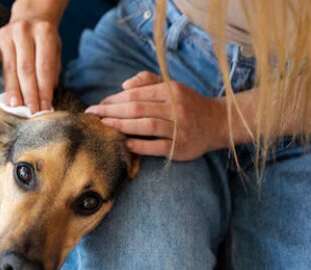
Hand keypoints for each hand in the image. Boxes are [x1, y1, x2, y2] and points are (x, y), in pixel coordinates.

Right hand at [0, 16, 61, 113]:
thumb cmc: (43, 41)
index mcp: (44, 32)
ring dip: (13, 90)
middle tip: (31, 111)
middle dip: (30, 93)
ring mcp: (7, 35)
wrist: (29, 18)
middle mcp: (24, 31)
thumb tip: (45, 99)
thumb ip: (52, 71)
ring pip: (10, 68)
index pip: (44, 67)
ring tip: (15, 106)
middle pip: (27, 69)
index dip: (44, 90)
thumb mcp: (54, 50)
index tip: (44, 108)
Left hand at [85, 71, 228, 160]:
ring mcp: (179, 129)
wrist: (218, 123)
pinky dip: (140, 145)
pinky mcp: (180, 148)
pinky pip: (157, 147)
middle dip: (111, 111)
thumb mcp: (172, 86)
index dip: (113, 100)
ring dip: (122, 125)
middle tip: (92, 115)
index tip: (97, 105)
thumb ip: (148, 81)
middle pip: (138, 108)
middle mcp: (176, 108)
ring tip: (104, 126)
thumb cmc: (188, 104)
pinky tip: (125, 143)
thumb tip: (124, 86)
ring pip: (146, 126)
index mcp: (171, 91)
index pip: (136, 94)